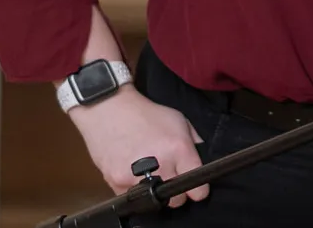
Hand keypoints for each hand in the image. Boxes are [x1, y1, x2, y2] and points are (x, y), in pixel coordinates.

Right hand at [68, 85, 208, 206]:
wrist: (110, 110)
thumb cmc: (146, 113)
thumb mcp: (179, 120)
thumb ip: (194, 142)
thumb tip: (202, 161)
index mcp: (179, 150)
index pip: (198, 190)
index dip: (199, 190)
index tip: (197, 189)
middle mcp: (161, 166)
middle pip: (177, 201)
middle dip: (177, 191)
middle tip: (172, 177)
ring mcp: (137, 177)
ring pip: (154, 202)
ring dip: (156, 192)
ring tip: (152, 173)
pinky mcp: (117, 183)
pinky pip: (132, 197)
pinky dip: (135, 189)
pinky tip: (134, 173)